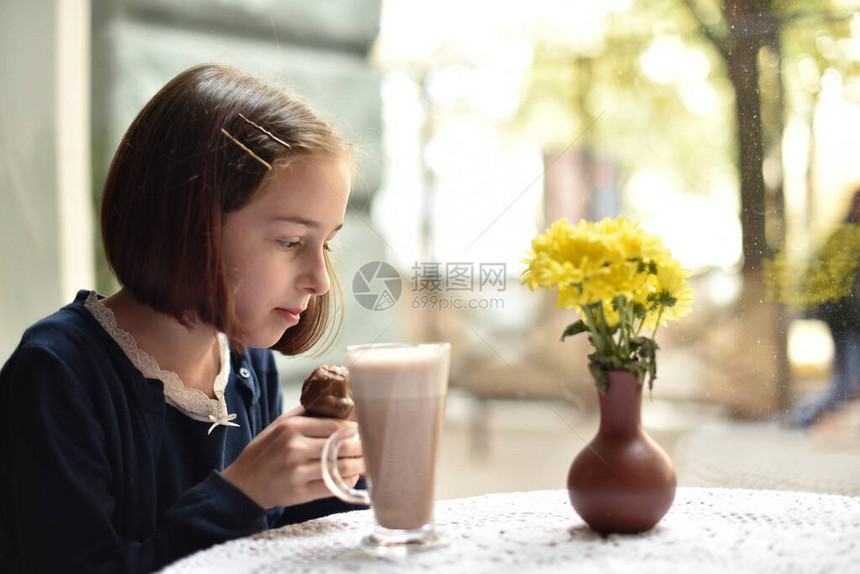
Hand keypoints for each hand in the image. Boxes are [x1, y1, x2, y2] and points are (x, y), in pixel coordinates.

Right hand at [222, 406, 364, 509]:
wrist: (244, 483)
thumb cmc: (265, 450)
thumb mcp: (280, 424)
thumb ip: (306, 413)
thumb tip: (335, 404)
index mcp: (292, 428)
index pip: (336, 426)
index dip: (354, 429)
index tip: (364, 431)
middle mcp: (296, 448)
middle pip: (342, 446)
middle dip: (362, 447)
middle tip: (370, 447)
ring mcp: (298, 472)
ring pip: (341, 467)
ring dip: (359, 465)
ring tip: (365, 462)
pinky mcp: (300, 492)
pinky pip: (332, 486)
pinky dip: (346, 481)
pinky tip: (351, 477)